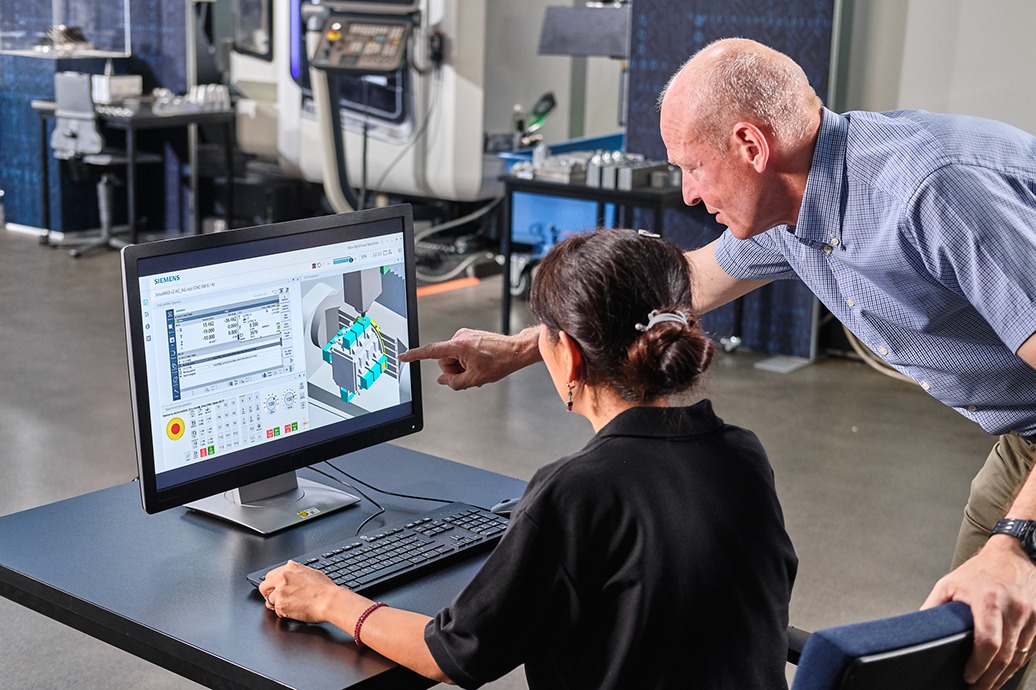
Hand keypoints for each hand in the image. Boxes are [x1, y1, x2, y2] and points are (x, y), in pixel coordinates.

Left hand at [258, 561, 346, 622]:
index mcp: (290, 568)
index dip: (272, 584)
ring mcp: (280, 591)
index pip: (270, 575)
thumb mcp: (311, 572)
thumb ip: (297, 570)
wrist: (329, 600)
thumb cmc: (325, 589)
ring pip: (268, 600)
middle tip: (274, 599)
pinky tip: (293, 611)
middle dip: (268, 594)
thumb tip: (292, 568)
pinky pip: (276, 611)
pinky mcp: (280, 604)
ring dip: (276, 604)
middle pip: (264, 586)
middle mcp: (283, 577)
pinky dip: (283, 613)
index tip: (274, 589)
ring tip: (288, 606)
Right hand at [399, 327, 539, 389]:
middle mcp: (459, 337)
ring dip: (462, 366)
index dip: (415, 355)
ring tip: (478, 369)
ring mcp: (465, 336)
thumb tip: (443, 380)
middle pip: (444, 361)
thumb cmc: (500, 361)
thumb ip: (454, 382)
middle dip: (454, 370)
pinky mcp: (470, 337)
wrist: (515, 351)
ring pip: (453, 358)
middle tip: (470, 374)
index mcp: (458, 346)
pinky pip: (461, 353)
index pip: (430, 351)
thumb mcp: (475, 379)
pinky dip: (466, 361)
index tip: (403, 357)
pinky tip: (479, 364)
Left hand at [922, 536, 1035, 689]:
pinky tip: (1004, 672)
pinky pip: (1030, 650)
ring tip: (988, 686)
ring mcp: (1032, 616)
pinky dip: (1017, 664)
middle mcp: (1015, 609)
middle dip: (990, 679)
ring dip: (1003, 676)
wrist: (1013, 555)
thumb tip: (918, 628)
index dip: (978, 665)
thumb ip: (934, 607)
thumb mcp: (949, 584)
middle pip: (1005, 656)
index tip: (968, 677)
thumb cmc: (979, 571)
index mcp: (989, 600)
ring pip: (1019, 657)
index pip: (988, 642)